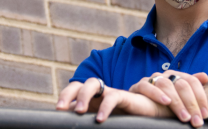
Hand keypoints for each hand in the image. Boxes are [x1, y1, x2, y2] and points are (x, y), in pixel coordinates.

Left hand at [57, 78, 171, 121]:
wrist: (149, 113)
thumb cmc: (124, 119)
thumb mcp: (104, 121)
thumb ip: (88, 123)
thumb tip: (71, 127)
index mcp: (91, 98)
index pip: (74, 90)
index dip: (65, 96)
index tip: (58, 110)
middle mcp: (99, 92)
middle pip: (80, 83)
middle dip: (68, 93)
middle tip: (61, 108)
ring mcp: (110, 93)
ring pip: (93, 83)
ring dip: (84, 96)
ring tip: (79, 111)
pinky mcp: (124, 97)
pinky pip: (113, 97)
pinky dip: (105, 107)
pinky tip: (100, 119)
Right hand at [129, 71, 207, 126]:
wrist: (137, 106)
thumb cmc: (161, 104)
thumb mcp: (179, 99)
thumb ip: (192, 90)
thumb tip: (205, 76)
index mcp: (176, 76)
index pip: (192, 81)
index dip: (200, 97)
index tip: (205, 115)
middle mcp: (165, 75)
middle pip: (181, 84)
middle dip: (191, 104)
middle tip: (196, 120)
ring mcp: (151, 79)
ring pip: (166, 85)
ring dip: (177, 102)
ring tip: (184, 116)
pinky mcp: (138, 86)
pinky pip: (146, 86)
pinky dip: (156, 93)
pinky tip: (165, 102)